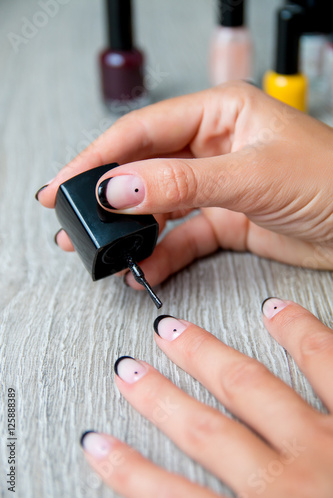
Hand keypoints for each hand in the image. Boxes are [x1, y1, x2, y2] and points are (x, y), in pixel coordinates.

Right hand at [36, 82, 332, 286]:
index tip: (68, 185)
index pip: (144, 131)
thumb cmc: (331, 181)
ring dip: (132, 231)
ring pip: (159, 206)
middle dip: (108, 197)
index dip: (101, 158)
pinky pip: (182, 236)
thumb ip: (181, 181)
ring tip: (104, 251)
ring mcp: (216, 186)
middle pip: (145, 168)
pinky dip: (163, 254)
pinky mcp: (225, 220)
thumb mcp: (250, 175)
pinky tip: (147, 268)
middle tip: (74, 220)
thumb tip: (119, 187)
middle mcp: (213, 146)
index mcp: (219, 114)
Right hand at [80, 298, 332, 497]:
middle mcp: (288, 486)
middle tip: (128, 367)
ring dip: (206, 358)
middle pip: (204, 432)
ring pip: (250, 388)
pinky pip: (330, 363)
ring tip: (173, 331)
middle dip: (159, 400)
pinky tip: (276, 310)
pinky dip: (301, 334)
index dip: (128, 471)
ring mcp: (327, 445)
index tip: (96, 443)